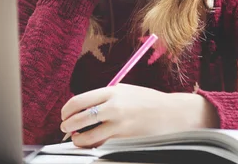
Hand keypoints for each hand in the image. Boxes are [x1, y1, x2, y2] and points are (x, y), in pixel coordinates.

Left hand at [60, 84, 218, 147]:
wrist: (172, 113)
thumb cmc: (148, 101)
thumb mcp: (126, 90)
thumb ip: (105, 96)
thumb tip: (83, 106)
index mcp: (112, 91)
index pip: (79, 101)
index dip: (67, 110)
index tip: (64, 115)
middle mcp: (113, 107)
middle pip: (79, 118)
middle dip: (67, 125)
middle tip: (65, 128)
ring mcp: (119, 124)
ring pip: (88, 136)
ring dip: (78, 139)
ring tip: (77, 139)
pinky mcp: (125, 139)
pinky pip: (102, 145)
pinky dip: (93, 145)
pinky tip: (93, 144)